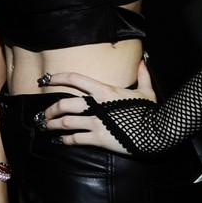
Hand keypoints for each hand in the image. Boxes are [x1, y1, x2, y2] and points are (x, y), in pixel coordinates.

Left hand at [35, 60, 156, 154]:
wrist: (157, 132)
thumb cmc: (150, 111)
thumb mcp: (146, 91)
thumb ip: (142, 75)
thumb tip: (143, 61)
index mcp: (104, 90)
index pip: (75, 78)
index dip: (57, 77)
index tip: (46, 80)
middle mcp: (96, 105)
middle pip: (64, 104)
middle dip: (50, 109)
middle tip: (44, 114)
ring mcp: (96, 122)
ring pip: (66, 122)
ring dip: (53, 125)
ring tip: (46, 127)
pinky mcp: (99, 139)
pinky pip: (76, 139)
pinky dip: (65, 140)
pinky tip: (61, 141)